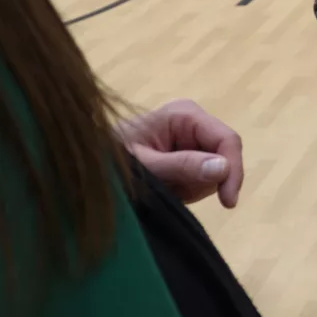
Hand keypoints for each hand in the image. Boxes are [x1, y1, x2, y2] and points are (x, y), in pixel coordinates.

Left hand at [116, 99, 243, 206]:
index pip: (227, 139)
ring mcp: (190, 139)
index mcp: (185, 114)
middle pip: (223, 156)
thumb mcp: (145, 167)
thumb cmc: (109, 161)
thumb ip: (182, 166)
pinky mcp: (186, 154)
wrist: (83, 169)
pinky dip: (188, 189)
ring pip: (215, 170)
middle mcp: (193, 122)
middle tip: (177, 195)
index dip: (233, 170)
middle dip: (205, 181)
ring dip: (194, 187)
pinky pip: (203, 177)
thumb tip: (223, 167)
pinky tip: (166, 189)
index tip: (228, 202)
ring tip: (165, 190)